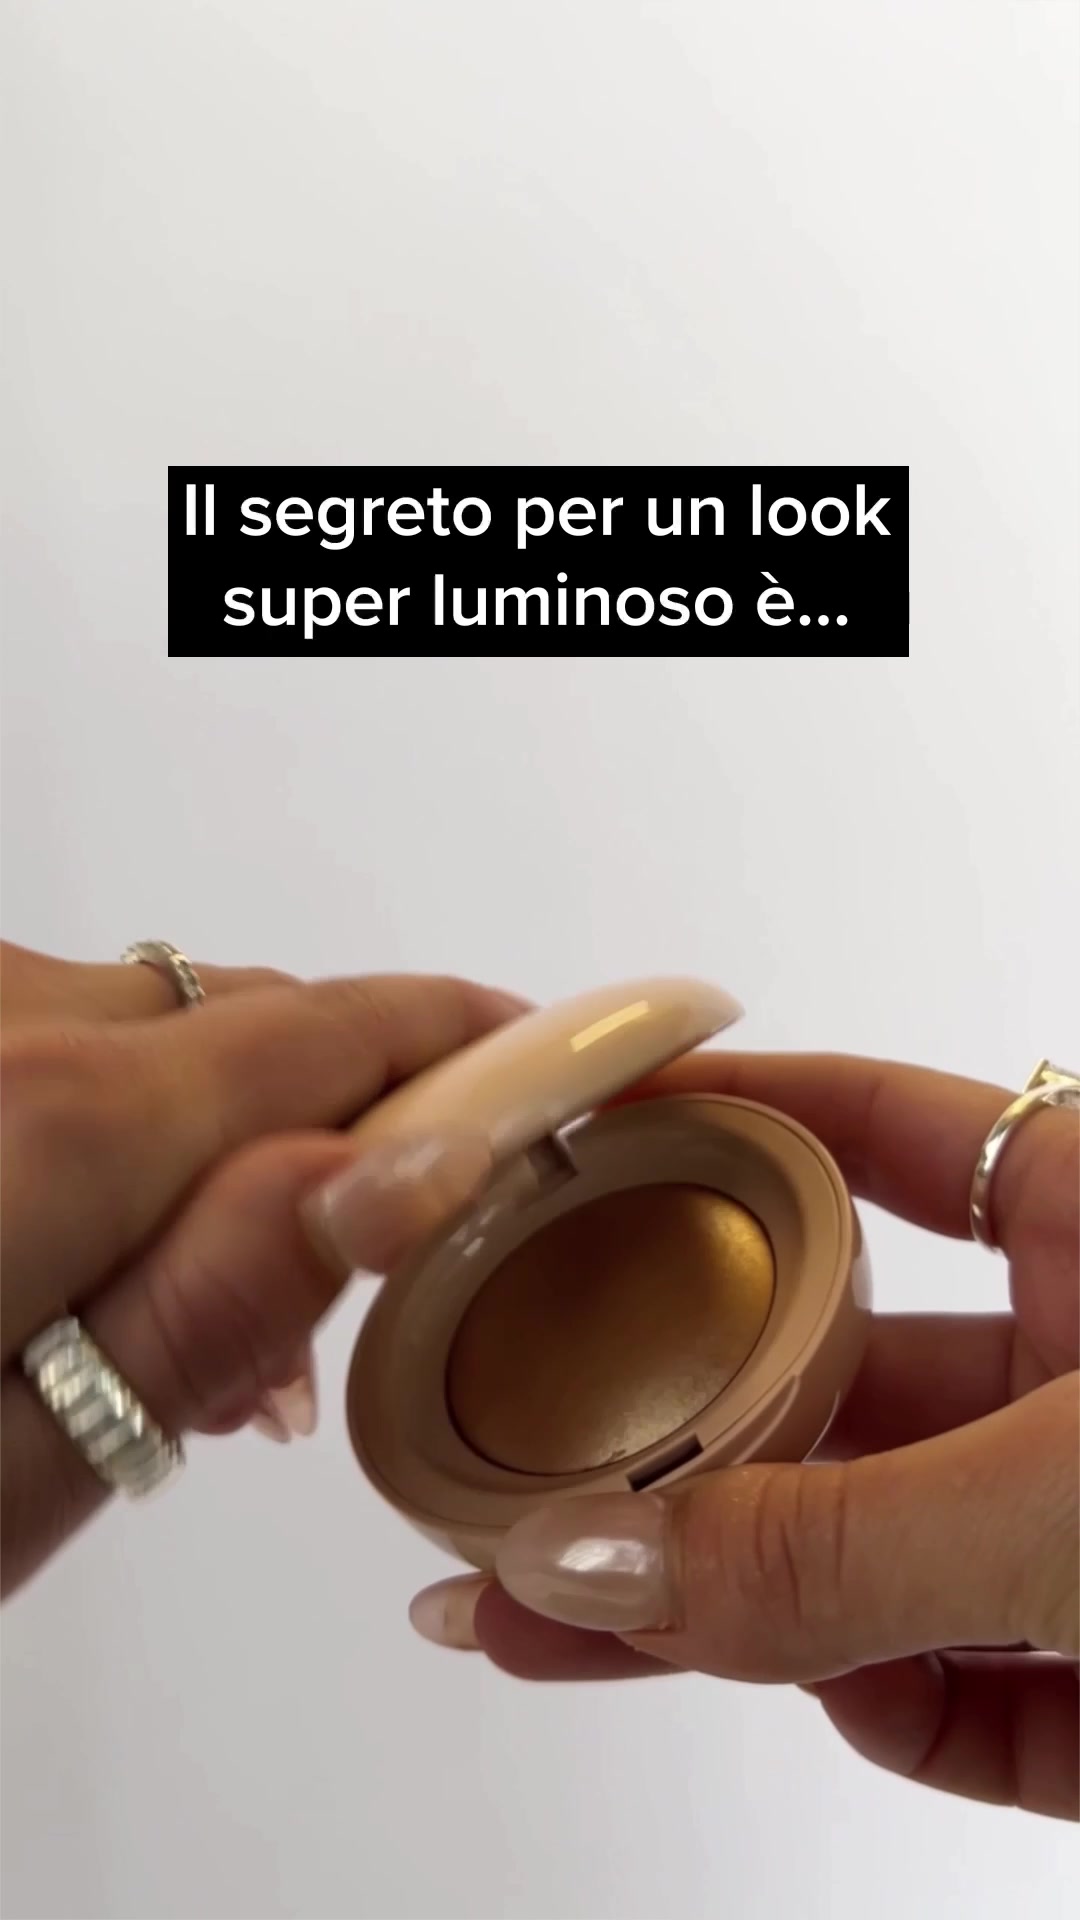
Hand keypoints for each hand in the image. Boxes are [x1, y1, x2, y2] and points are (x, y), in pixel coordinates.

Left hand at [1, 941, 521, 1597]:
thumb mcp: (26, 1464)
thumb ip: (215, 1305)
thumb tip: (415, 1171)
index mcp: (62, 1120)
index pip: (334, 1035)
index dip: (477, 1046)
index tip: (579, 1073)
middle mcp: (8, 1017)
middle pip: (263, 1026)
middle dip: (348, 1135)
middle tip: (347, 1316)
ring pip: (172, 1029)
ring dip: (229, 1141)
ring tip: (200, 1340)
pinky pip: (78, 1036)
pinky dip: (133, 1123)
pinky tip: (107, 1258)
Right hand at [410, 1052, 1079, 1821]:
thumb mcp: (1062, 1492)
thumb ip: (832, 1544)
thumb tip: (588, 1565)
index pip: (879, 1127)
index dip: (731, 1110)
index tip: (590, 1121)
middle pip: (835, 1368)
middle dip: (675, 1420)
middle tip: (524, 1441)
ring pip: (872, 1543)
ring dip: (736, 1598)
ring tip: (568, 1629)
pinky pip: (959, 1683)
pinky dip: (892, 1705)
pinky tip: (843, 1703)